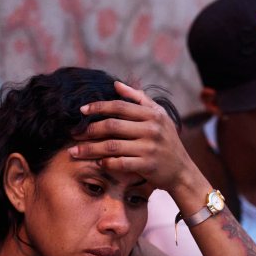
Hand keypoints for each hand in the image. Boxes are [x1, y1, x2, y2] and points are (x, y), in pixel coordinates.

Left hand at [69, 81, 198, 192]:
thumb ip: (139, 99)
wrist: (182, 171)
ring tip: (74, 151)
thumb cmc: (167, 142)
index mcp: (153, 114)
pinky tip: (96, 162)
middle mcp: (152, 129)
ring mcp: (150, 148)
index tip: (81, 111)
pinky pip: (120, 163)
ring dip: (90, 149)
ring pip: (112, 146)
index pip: (120, 106)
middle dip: (89, 130)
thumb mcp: (159, 116)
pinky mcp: (147, 165)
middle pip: (112, 126)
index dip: (98, 107)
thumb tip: (116, 84)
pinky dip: (105, 163)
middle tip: (73, 133)